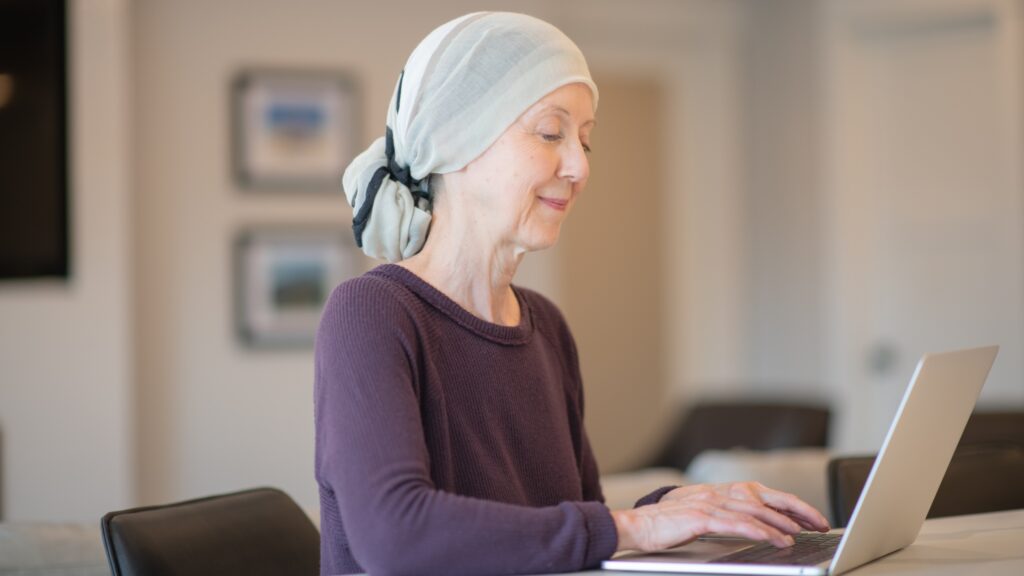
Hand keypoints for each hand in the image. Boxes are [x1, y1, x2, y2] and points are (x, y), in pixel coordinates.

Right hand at [611, 482, 830, 552]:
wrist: (635, 526)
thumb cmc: (666, 526)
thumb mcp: (701, 517)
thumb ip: (725, 518)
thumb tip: (754, 528)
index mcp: (719, 492)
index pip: (763, 495)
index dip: (790, 504)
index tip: (812, 516)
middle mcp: (717, 493)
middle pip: (765, 497)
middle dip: (796, 510)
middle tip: (820, 523)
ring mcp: (709, 503)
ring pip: (754, 510)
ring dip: (781, 523)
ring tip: (801, 535)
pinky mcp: (700, 517)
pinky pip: (736, 523)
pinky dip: (759, 530)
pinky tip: (775, 539)